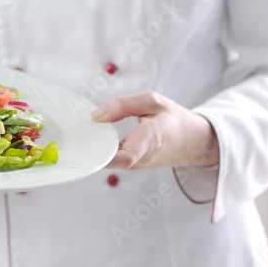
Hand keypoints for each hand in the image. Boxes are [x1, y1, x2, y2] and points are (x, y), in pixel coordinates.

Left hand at [90, 90, 218, 170]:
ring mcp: (137, 165)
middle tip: (76, 134)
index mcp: (152, 138)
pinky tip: (95, 137)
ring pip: (110, 162)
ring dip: (96, 149)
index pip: (128, 156)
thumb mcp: (152, 100)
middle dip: (92, 150)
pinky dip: (103, 150)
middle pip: (112, 161)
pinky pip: (114, 160)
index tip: (88, 146)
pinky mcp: (133, 166)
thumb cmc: (172, 118)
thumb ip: (123, 105)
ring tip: (84, 132)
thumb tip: (96, 116)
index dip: (106, 155)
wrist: (192, 141)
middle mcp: (143, 157)